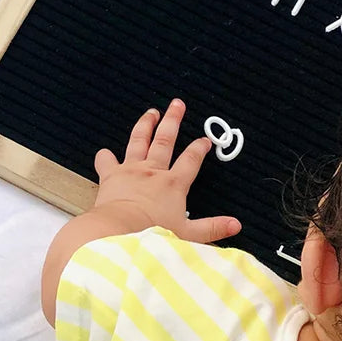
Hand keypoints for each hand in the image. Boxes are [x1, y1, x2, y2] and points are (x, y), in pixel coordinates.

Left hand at [93, 99, 240, 245]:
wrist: (120, 233)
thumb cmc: (154, 236)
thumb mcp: (189, 236)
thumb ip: (212, 229)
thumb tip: (236, 225)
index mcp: (173, 185)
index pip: (191, 160)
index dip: (199, 148)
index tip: (205, 140)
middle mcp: (153, 172)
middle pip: (165, 140)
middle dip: (173, 120)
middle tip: (177, 104)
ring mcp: (131, 171)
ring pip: (139, 141)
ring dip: (145, 125)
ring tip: (151, 112)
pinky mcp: (111, 176)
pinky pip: (107, 161)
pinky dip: (105, 156)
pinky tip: (105, 153)